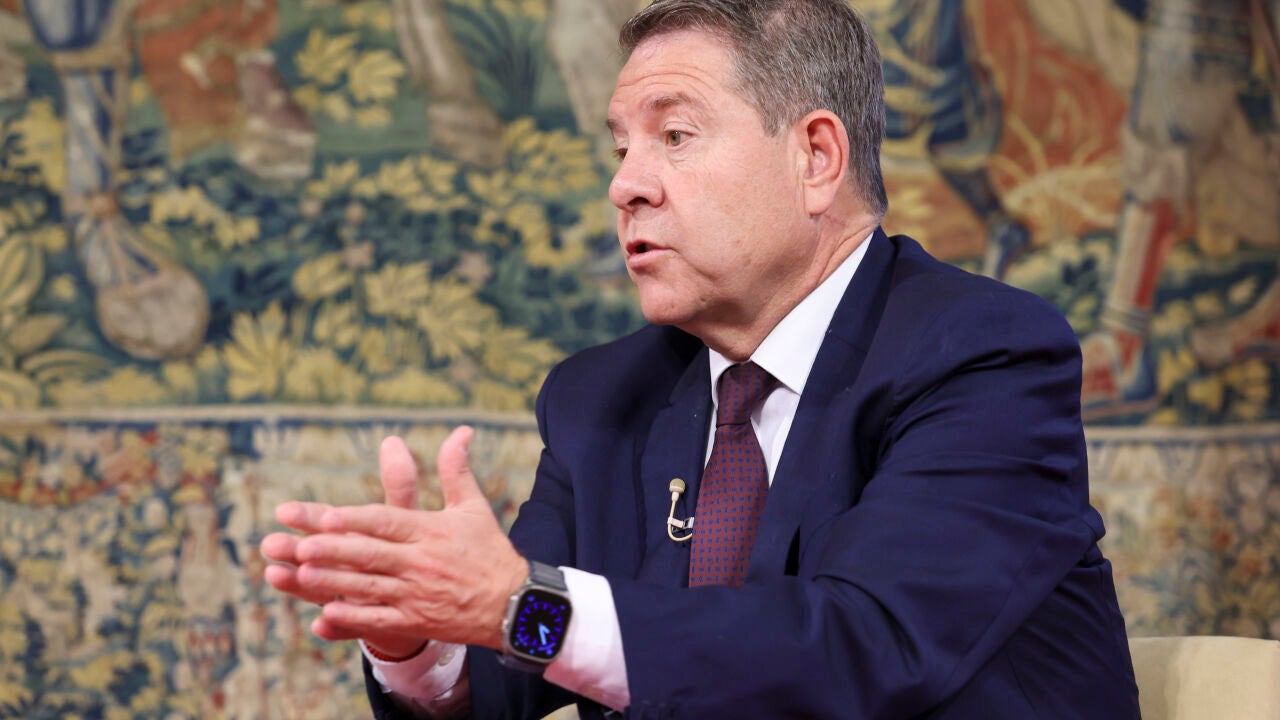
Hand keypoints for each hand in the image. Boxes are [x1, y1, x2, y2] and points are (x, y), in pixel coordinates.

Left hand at [260, 426, 528, 650]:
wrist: (513, 603)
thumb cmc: (489, 550)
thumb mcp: (473, 507)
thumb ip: (456, 470)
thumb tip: (461, 431)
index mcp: (430, 531)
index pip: (386, 522)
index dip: (354, 520)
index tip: (324, 516)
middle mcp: (420, 563)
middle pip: (369, 554)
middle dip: (331, 550)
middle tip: (295, 545)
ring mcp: (416, 595)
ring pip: (367, 587)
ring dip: (332, 582)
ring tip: (298, 574)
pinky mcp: (416, 621)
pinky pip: (379, 620)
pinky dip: (352, 618)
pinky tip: (324, 614)